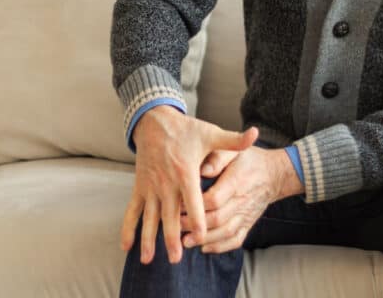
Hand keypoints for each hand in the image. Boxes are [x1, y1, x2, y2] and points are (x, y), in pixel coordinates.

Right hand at [120, 106, 257, 264]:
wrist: (154, 122)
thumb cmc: (186, 130)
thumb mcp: (210, 133)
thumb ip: (233, 140)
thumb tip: (255, 133)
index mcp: (185, 172)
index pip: (193, 200)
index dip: (197, 218)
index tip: (200, 236)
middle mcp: (166, 183)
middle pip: (170, 215)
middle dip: (172, 237)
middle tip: (176, 259)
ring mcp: (151, 187)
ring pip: (150, 217)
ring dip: (148, 239)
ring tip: (149, 260)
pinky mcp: (140, 187)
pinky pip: (132, 210)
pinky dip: (129, 228)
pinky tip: (127, 247)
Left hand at [181, 146, 302, 253]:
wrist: (274, 173)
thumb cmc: (248, 159)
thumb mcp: (234, 151)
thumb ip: (218, 158)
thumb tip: (203, 170)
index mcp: (237, 181)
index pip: (215, 198)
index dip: (196, 205)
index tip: (179, 204)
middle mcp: (242, 200)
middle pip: (217, 219)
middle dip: (195, 225)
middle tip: (176, 225)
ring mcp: (246, 214)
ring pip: (225, 232)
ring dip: (205, 239)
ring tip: (186, 241)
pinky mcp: (248, 223)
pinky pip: (236, 239)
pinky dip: (220, 247)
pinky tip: (204, 247)